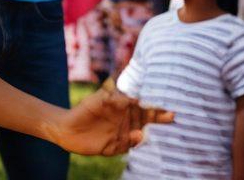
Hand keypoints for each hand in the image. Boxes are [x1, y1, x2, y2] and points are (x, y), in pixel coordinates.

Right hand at [54, 89, 172, 155]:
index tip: (174, 115)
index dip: (160, 116)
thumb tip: (140, 135)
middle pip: (142, 106)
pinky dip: (120, 98)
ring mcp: (111, 104)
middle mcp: (123, 111)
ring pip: (129, 98)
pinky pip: (111, 96)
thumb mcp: (113, 146)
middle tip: (170, 105)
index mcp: (129, 123)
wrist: (69, 134)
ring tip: (155, 97)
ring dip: (141, 99)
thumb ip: (127, 142)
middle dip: (155, 106)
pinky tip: (131, 100)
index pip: (147, 118)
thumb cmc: (94, 141)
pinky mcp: (99, 100)